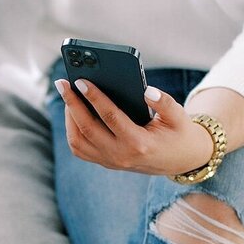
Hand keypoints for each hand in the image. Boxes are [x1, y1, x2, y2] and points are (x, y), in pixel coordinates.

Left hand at [54, 79, 214, 175]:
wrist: (181, 161)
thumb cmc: (178, 133)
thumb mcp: (179, 116)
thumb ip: (164, 102)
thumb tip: (146, 90)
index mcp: (139, 144)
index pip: (110, 118)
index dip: (94, 97)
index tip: (81, 80)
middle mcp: (121, 156)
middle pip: (87, 129)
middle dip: (72, 103)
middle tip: (62, 83)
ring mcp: (111, 162)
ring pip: (78, 142)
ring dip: (69, 117)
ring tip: (67, 94)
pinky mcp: (106, 162)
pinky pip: (80, 148)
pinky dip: (72, 129)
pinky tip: (73, 110)